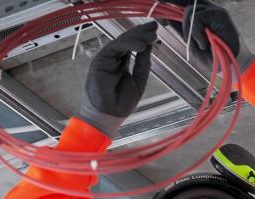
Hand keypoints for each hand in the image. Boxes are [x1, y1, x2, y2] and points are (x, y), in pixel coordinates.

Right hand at [79, 22, 157, 137]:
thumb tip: (149, 46)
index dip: (143, 37)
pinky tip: (141, 46)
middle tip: (154, 27)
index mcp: (121, 63)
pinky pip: (115, 47)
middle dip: (141, 32)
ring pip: (121, 41)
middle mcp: (113, 59)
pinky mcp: (100, 61)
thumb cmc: (121, 103)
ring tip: (151, 37)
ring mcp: (106, 59)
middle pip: (127, 41)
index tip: (154, 31)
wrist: (109, 116)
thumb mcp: (138, 80)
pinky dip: (128, 44)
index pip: (132, 46)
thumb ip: (142, 63)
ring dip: (137, 37)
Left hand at [163, 2, 254, 71]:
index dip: (175, 3)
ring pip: (191, 11)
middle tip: (195, 42)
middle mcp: (209, 10)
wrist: (229, 64)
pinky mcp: (220, 14)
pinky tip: (206, 41)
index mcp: (202, 15)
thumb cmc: (213, 56)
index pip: (186, 4)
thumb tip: (168, 18)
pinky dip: (199, 32)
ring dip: (193, 31)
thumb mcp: (192, 42)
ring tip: (204, 43)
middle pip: (187, 7)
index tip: (160, 1)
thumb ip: (183, 29)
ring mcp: (215, 10)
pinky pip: (199, 17)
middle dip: (185, 26)